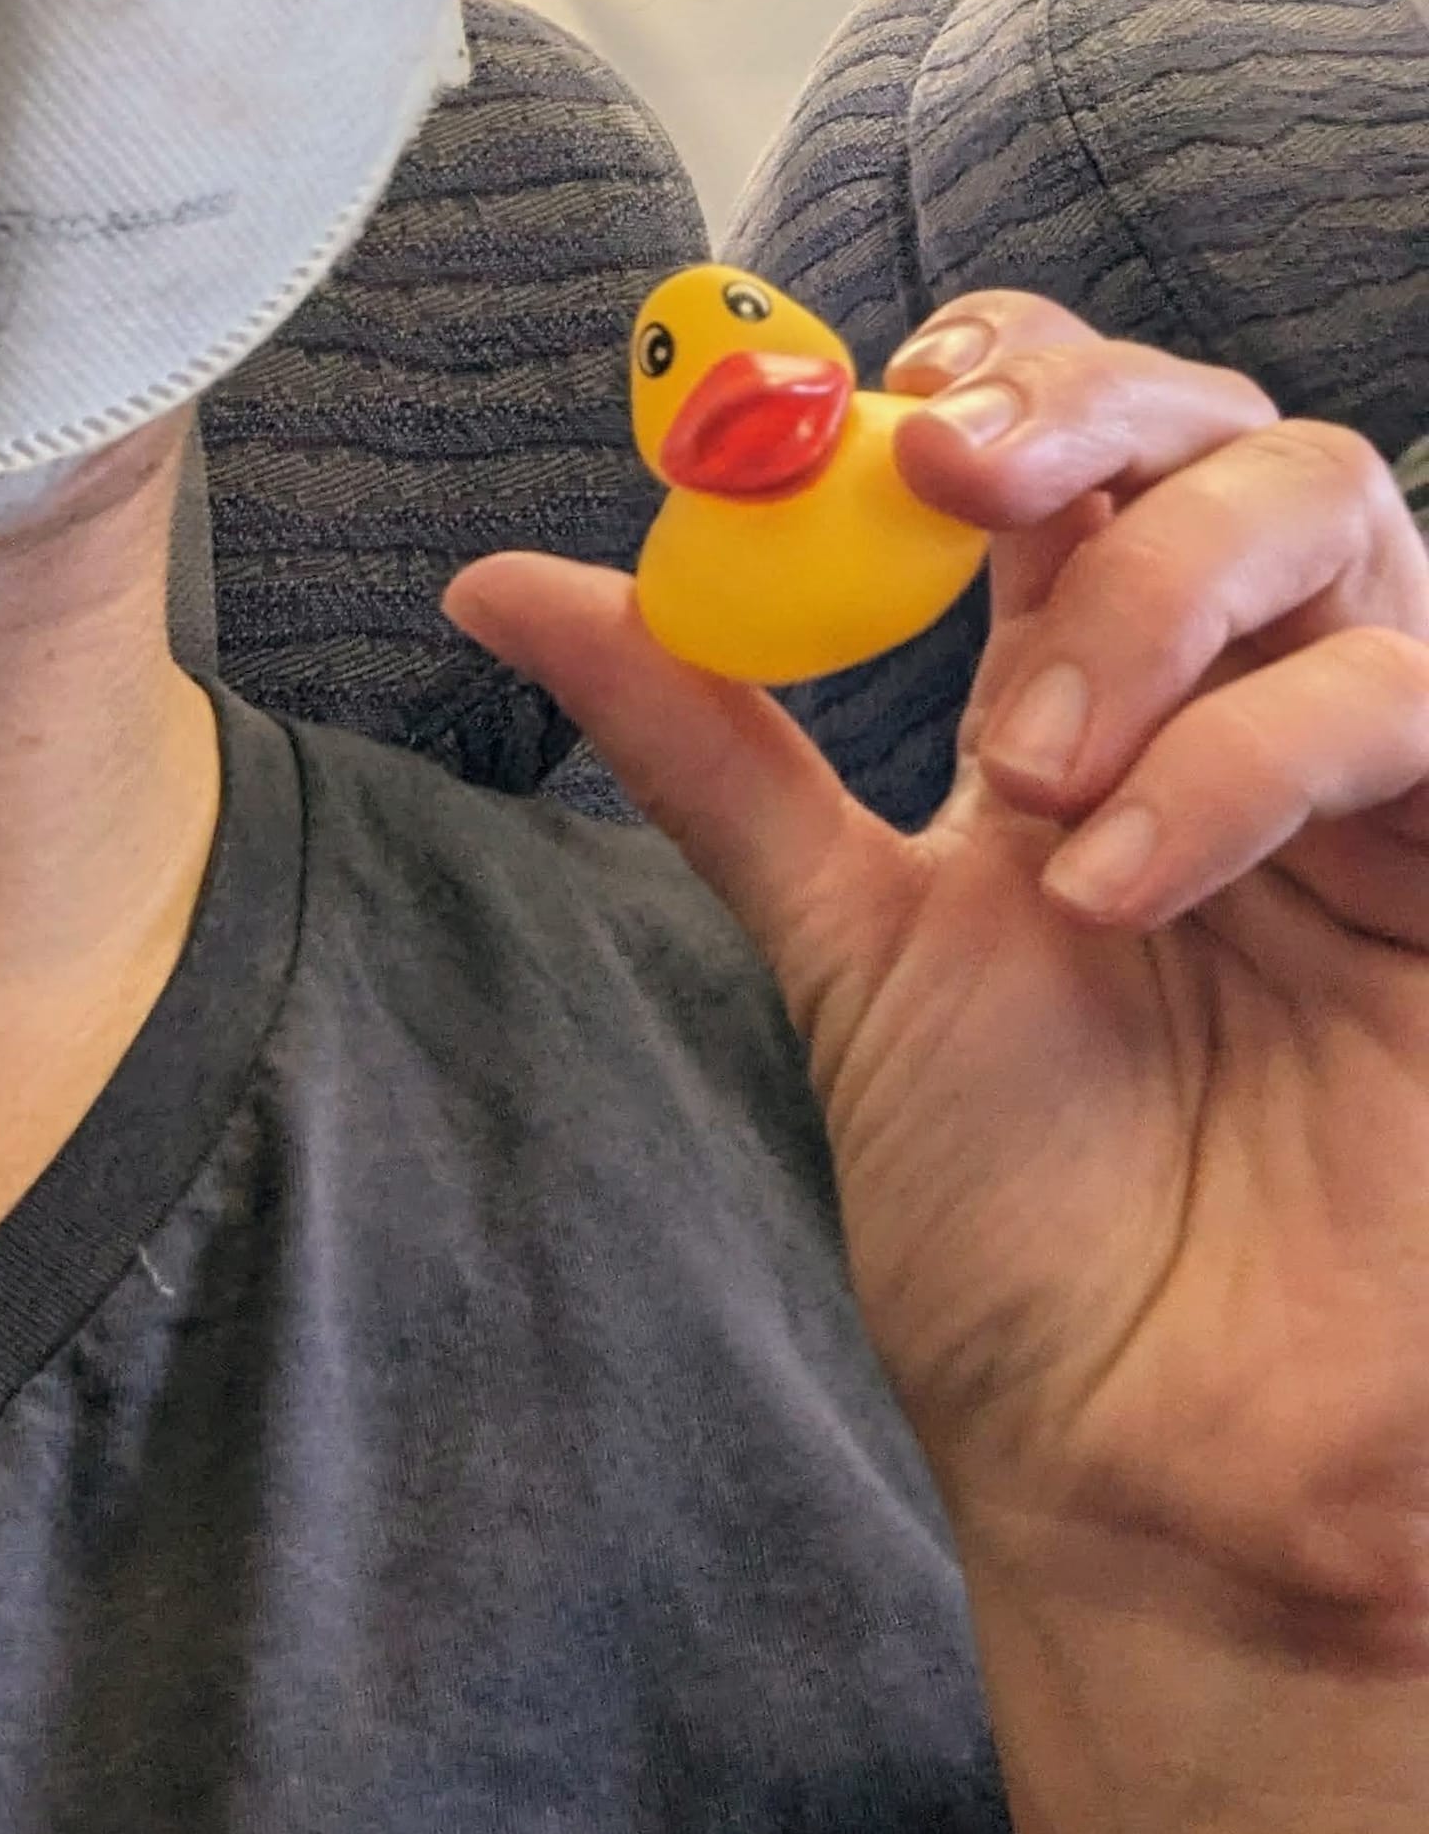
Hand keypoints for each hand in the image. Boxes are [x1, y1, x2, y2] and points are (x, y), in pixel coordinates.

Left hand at [444, 297, 1428, 1658]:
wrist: (1150, 1465)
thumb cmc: (1019, 1224)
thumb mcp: (840, 939)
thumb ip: (704, 744)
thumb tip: (496, 581)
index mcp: (1087, 695)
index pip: (1076, 436)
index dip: (1004, 368)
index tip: (891, 400)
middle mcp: (1237, 702)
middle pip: (1220, 426)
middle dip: (1086, 409)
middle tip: (951, 468)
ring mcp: (1366, 777)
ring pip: (1330, 509)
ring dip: (1150, 597)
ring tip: (1022, 776)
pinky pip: (1404, 694)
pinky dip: (1248, 749)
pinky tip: (1124, 874)